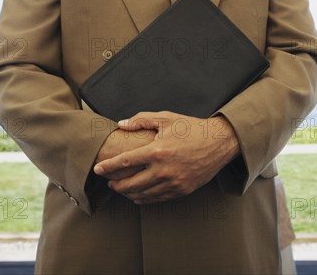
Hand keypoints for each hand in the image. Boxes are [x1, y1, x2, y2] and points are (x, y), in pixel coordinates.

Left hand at [94, 111, 239, 203]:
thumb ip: (142, 119)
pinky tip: (138, 195)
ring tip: (121, 189)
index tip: (97, 169)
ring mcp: (173, 182)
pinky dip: (144, 199)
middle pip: (131, 184)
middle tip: (109, 182)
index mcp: (157, 151)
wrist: (219, 142)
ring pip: (143, 194)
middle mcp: (164, 169)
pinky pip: (158, 198)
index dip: (108, 167)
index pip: (125, 162)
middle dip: (116, 185)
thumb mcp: (166, 118)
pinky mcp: (182, 190)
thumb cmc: (192, 128)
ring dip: (128, 193)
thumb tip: (122, 123)